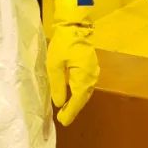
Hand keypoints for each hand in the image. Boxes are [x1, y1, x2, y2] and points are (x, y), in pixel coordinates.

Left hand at [46, 0, 99, 126]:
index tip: (63, 122)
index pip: (78, 99)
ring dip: (76, 102)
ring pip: (85, 92)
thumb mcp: (55, 64)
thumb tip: (60, 103)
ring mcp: (93, 72)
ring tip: (66, 111)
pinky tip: (72, 96)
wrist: (74, 25)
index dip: (71, 112)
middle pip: (83, 97)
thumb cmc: (63, 43)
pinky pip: (85, 85)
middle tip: (63, 120)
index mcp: (83, 76)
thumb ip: (58, 85)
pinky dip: (79, 93)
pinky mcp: (90, 68)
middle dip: (74, 109)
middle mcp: (92, 76)